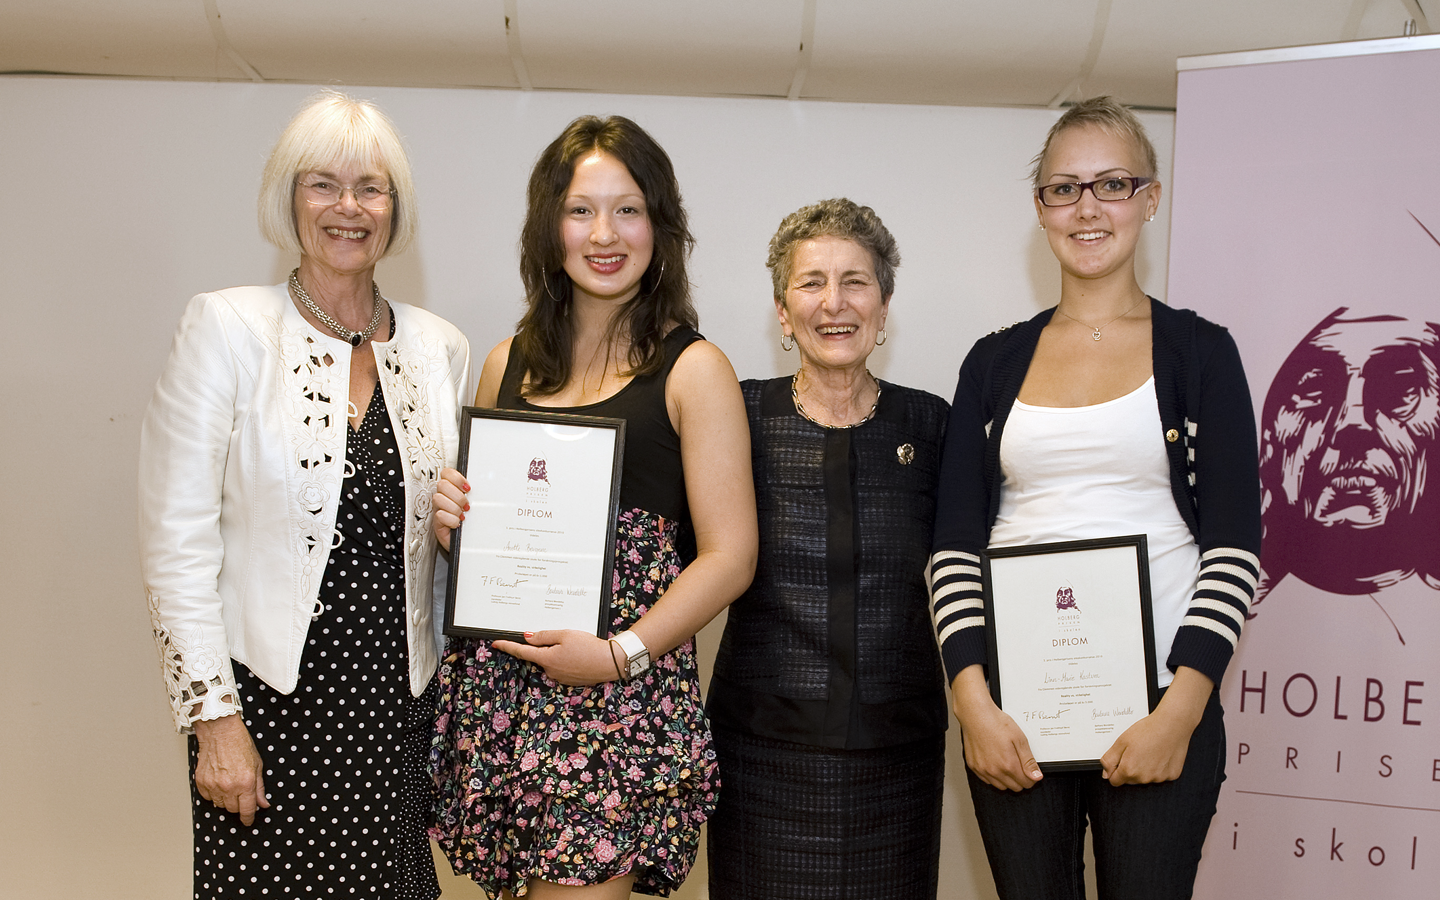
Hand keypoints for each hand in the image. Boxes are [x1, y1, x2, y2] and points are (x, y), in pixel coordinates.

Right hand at [193, 714, 268, 825]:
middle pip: (233, 809)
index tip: (248, 821)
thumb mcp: (257, 765)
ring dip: (226, 799)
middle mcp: (229, 786)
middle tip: (240, 792)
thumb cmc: (240, 744)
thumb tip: (263, 804)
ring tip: (229, 782)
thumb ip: (260, 788)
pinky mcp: (201, 782)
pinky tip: (219, 780)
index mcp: (245, 782)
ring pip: (220, 805)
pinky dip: (213, 793)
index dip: (248, 818)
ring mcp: (213, 785)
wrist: (220, 731)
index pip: (247, 810)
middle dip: (238, 805)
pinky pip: (208, 797)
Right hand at [432, 467, 469, 551]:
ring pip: (438, 498)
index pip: (447, 473)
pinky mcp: (437, 523)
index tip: (467, 488)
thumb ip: (476, 494)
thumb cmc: (472, 524)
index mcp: (452, 490)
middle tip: (466, 505)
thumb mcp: (476, 506)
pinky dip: (451, 519)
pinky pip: (439, 515)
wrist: (469, 544)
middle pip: (442, 484)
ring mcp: (439, 510)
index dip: (457, 478)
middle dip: (457, 495)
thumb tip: (485, 485)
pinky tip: (457, 523)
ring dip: (454, 507)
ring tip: (462, 515)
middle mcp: (444, 498)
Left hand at [494, 630, 624, 685]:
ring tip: (576, 645)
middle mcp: (550, 671)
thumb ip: (543, 636)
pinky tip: (579, 654)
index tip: (496, 643)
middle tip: (564, 638)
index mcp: (546, 658)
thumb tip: (527, 638)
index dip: (507, 646)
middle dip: (546, 646)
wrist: (610, 662)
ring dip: (558, 652)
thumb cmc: (588, 647)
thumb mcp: (565, 634)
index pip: (521, 651)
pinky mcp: (569, 680)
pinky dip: (566, 659)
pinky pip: (561, 667)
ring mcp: (560, 677)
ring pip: (551, 661)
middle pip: (539, 655)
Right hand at [951, 665, 1042, 790]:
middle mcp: (994, 771)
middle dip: (1020, 779)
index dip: (1031, 777)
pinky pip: (987, 780)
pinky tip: (995, 764)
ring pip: (1000, 786)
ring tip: (1007, 764)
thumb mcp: (1019, 739)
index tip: (1031, 770)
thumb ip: (1028, 761)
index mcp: (1008, 765)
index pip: (1026, 783)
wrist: (975, 715)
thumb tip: (1037, 777)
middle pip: (1014, 787)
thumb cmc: (996, 723)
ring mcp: (982, 770)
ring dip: (1007, 780)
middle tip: (1020, 765)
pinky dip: (994, 776)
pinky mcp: (973, 766)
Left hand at [1100, 666, 1211, 785]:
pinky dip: (1158, 768)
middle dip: (1129, 769)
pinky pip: (1160, 775)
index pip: (1114, 781)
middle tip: (1135, 751)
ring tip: (1148, 751)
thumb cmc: (1147, 731)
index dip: (1114, 770)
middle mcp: (1144, 778)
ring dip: (1144, 769)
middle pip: (1130, 780)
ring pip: (1145, 778)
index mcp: (1129, 771)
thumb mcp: (1121, 741)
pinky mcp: (1171, 776)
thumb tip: (1106, 773)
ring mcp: (1159, 778)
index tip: (1119, 760)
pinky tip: (1160, 754)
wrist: (1172, 725)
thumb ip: (1109, 760)